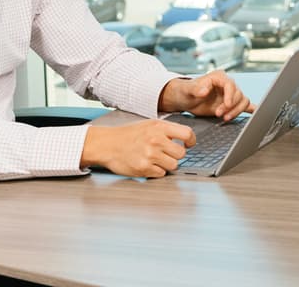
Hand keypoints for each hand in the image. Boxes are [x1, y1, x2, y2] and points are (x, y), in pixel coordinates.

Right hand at [81, 119, 195, 177]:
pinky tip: (148, 164)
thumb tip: (186, 138)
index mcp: (159, 127)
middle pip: (181, 153)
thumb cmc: (128, 135)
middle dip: (175, 154)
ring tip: (156, 158)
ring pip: (173, 165)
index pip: (187, 134)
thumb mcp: (149, 124)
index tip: (188, 144)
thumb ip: (167, 130)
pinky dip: (157, 171)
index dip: (190, 141)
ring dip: (167, 164)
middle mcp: (156, 140)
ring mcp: (150, 155)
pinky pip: (161, 174)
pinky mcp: (144, 168)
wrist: (107, 144)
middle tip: (166, 152)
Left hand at [158, 71, 254, 121]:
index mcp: (219, 77)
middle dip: (230, 106)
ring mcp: (230, 95)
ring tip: (224, 118)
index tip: (226, 105)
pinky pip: (245, 105)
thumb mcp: (188, 89)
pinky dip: (251, 109)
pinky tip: (256, 113)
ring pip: (243, 101)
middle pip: (239, 94)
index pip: (231, 85)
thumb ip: (196, 88)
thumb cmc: (187, 91)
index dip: (230, 95)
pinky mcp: (231, 104)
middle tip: (219, 114)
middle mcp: (227, 85)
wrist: (186, 99)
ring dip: (236, 111)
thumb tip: (204, 90)